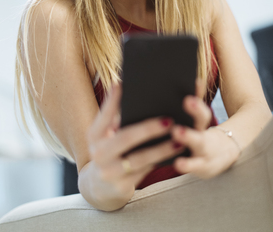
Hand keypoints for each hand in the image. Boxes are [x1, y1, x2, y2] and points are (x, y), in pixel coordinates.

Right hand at [86, 83, 177, 198]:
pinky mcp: (122, 186)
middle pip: (126, 138)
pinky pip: (146, 171)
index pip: (104, 115)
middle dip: (148, 129)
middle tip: (168, 120)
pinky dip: (161, 161)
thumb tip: (126, 88)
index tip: (123, 84)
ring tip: (179, 140)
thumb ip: (114, 117)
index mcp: (93, 135)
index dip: (113, 101)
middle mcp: (98, 153)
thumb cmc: (108, 151)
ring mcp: (110, 172)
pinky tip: (175, 153)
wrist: (100, 187)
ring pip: (140, 159)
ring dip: (161, 149)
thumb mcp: (104, 136)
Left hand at [171, 79, 239, 178]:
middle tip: (188, 100)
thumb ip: (186, 102)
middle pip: (202, 117)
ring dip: (189, 137)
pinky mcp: (199, 166)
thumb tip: (175, 72)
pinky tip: (178, 163)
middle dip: (196, 109)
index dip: (198, 91)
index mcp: (201, 118)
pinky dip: (187, 164)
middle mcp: (204, 130)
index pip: (199, 99)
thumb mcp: (194, 118)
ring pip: (199, 142)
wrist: (218, 157)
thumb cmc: (199, 133)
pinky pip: (193, 166)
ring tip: (177, 131)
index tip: (194, 80)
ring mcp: (203, 149)